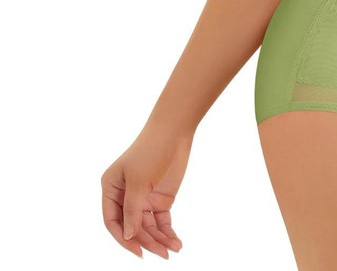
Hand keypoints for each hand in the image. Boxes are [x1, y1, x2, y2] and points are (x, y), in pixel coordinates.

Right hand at [101, 127, 192, 258]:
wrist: (175, 131)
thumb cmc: (150, 150)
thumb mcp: (138, 181)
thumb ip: (132, 210)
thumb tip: (127, 236)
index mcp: (112, 190)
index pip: (113, 221)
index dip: (124, 238)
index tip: (139, 252)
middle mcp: (125, 197)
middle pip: (133, 227)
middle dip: (147, 242)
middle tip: (162, 254)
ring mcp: (143, 198)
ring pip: (148, 227)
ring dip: (160, 240)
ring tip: (172, 250)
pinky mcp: (160, 198)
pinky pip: (161, 221)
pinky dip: (168, 232)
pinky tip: (176, 242)